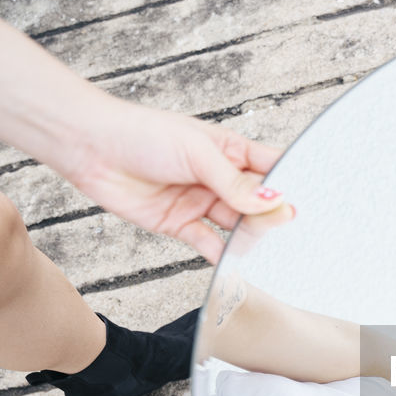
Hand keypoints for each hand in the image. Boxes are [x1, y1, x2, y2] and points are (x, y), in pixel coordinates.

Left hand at [56, 97, 293, 263]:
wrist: (90, 146)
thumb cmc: (142, 134)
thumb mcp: (197, 153)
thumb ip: (235, 184)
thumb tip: (274, 201)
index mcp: (229, 151)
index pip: (271, 168)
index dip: (288, 184)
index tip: (304, 201)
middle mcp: (219, 178)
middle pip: (257, 202)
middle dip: (269, 214)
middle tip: (279, 222)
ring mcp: (200, 202)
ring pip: (236, 225)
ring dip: (248, 236)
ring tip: (258, 242)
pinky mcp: (179, 224)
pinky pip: (208, 243)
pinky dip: (221, 254)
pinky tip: (233, 262)